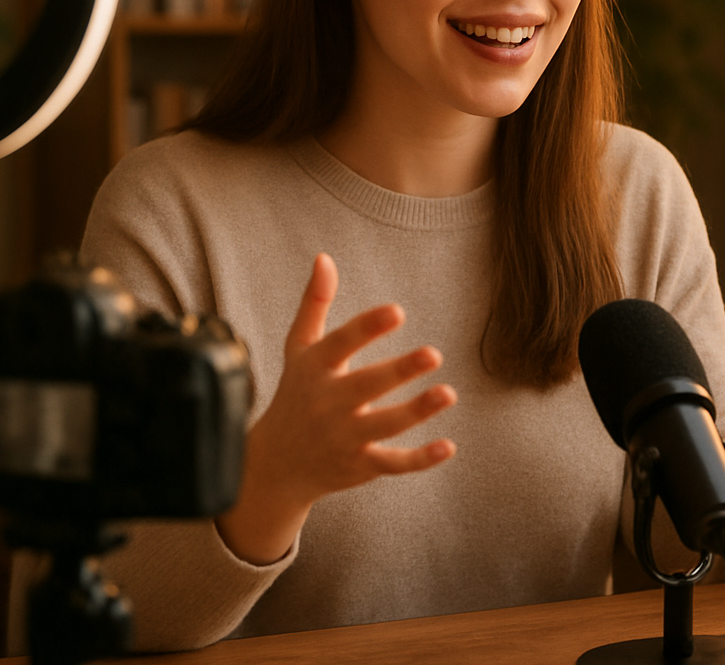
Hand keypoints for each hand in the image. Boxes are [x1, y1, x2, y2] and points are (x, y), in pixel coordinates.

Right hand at [216, 253, 456, 563]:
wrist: (276, 465)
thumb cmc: (296, 394)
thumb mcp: (299, 349)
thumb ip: (314, 304)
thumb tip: (324, 257)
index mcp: (314, 369)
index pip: (340, 344)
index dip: (368, 327)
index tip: (397, 311)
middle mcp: (327, 404)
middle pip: (365, 385)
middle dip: (399, 371)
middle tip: (434, 354)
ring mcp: (344, 437)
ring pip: (384, 424)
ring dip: (416, 411)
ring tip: (448, 393)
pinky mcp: (359, 466)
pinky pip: (392, 463)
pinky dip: (420, 459)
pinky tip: (448, 446)